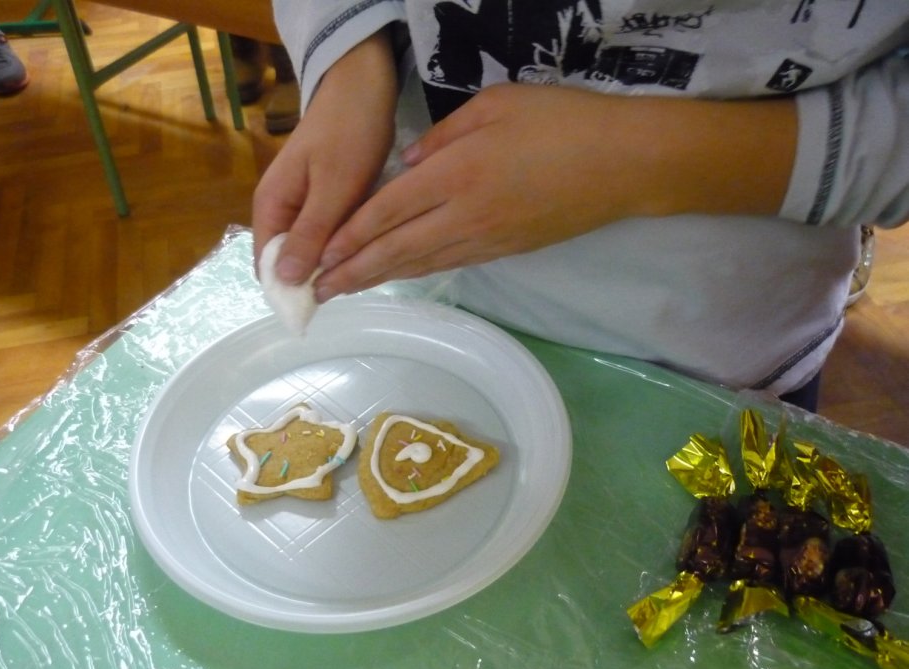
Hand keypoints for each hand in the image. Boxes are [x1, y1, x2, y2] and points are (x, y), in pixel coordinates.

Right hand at [252, 30, 397, 283]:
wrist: (364, 85)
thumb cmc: (347, 135)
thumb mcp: (332, 189)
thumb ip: (309, 235)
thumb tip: (285, 280)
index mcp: (270, 207)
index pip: (267, 266)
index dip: (289, 290)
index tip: (320, 306)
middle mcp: (278, 209)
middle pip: (287, 261)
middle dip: (313, 279)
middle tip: (353, 287)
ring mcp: (299, 204)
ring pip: (309, 249)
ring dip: (329, 264)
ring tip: (363, 275)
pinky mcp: (321, 198)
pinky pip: (324, 234)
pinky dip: (340, 245)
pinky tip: (365, 253)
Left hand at [312, 83, 795, 300]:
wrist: (623, 163)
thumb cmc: (561, 121)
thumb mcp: (495, 104)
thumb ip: (443, 135)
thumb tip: (408, 165)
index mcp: (456, 173)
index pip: (387, 211)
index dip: (349, 236)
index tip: (318, 255)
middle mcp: (464, 215)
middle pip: (396, 249)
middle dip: (352, 271)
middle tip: (318, 291)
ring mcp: (487, 239)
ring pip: (422, 264)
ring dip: (379, 279)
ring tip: (346, 291)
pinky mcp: (507, 250)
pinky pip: (452, 265)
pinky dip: (418, 274)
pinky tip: (400, 278)